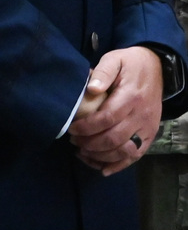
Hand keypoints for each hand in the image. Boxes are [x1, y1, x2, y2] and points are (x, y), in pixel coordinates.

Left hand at [68, 46, 163, 176]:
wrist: (157, 68)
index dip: (87, 127)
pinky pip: (136, 155)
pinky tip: (102, 168)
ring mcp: (148, 128)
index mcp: (131, 97)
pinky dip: (119, 165)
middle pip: (114, 138)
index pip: (107, 118)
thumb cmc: (130, 64)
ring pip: (125, 151)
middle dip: (90, 143)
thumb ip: (103, 72)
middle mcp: (141, 116)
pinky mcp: (150, 135)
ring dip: (102, 156)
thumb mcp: (114, 60)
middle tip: (73, 141)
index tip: (71, 129)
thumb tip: (91, 89)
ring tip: (82, 152)